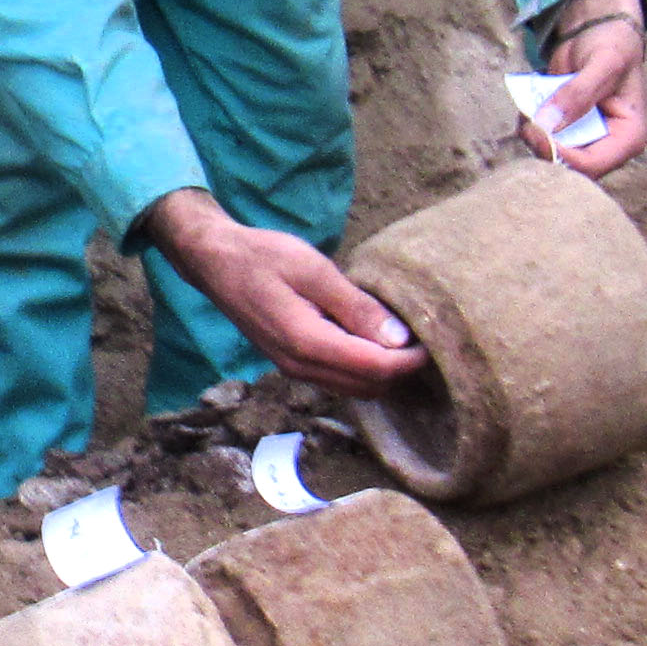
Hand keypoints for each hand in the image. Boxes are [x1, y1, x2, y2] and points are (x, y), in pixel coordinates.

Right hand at [137, 191, 424, 395]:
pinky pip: (339, 380)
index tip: (432, 338)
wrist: (215, 262)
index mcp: (307, 343)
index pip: (375, 368)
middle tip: (421, 335)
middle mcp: (300, 366)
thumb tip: (399, 339)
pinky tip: (371, 340)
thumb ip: (356, 306)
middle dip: (401, 369)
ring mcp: (293, 369)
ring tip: (400, 337)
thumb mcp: (314, 270)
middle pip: (369, 386)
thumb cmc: (263, 257)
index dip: (410, 360)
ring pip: (355, 388)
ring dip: (383, 372)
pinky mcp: (292, 364)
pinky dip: (363, 369)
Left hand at [521, 0, 646, 177]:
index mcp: (628, 137)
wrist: (596, 32)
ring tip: (527, 110)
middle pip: (569, 168)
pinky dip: (529, 127)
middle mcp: (607, 146)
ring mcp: (584, 141)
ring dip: (533, 137)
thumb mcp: (602, 63)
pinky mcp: (564, 131)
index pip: (592, 165)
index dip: (561, 154)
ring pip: (551, 157)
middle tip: (527, 121)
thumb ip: (578, 93)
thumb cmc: (611, 45)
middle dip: (543, 147)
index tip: (537, 130)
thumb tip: (549, 123)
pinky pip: (541, 141)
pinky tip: (526, 109)